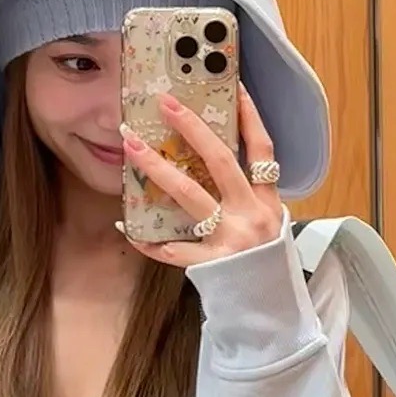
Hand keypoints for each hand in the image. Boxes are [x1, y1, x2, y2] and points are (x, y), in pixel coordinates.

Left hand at [119, 85, 282, 266]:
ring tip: (132, 146)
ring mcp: (231, 239)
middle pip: (220, 161)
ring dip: (157, 167)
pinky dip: (148, 241)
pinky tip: (126, 226)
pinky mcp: (211, 265)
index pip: (262, 149)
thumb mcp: (268, 222)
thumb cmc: (264, 261)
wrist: (269, 309)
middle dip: (192, 128)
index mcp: (268, 201)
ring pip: (190, 194)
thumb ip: (249, 195)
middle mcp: (252, 215)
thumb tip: (215, 159)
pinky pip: (172, 249)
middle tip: (166, 103)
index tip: (236, 86)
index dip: (251, 117)